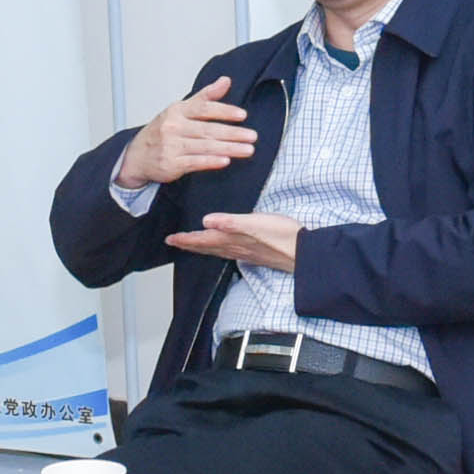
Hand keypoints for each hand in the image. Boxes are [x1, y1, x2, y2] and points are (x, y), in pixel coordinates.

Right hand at [119, 76, 256, 192]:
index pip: (203, 108)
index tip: (242, 115)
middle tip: (252, 136)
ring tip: (247, 149)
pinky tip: (225, 160)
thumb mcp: (180, 110)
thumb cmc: (162, 131)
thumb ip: (204, 97)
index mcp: (177, 111)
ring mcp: (171, 146)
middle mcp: (173, 127)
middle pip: (207, 129)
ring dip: (228, 148)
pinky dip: (211, 162)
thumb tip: (226, 81)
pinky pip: (194, 162)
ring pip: (204, 146)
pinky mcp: (171, 164)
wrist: (136, 156)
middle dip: (232, 133)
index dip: (224, 110)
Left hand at [169, 211, 304, 270]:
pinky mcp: (255, 252)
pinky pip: (229, 251)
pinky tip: (224, 247)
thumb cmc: (282, 237)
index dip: (185, 239)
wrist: (303, 253)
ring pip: (217, 250)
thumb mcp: (255, 224)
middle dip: (189, 244)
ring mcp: (245, 252)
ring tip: (193, 245)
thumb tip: (206, 220)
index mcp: (232, 239)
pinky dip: (219, 248)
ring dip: (202, 247)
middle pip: (206, 247)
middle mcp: (235, 248)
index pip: (202, 240)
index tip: (170, 239)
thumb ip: (230, 222)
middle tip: (175, 242)